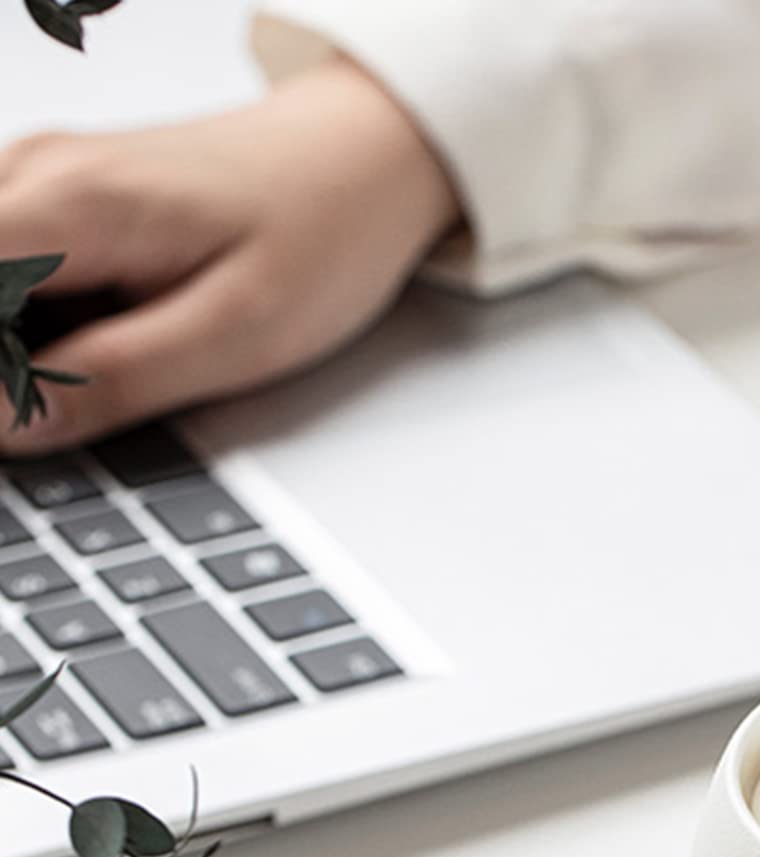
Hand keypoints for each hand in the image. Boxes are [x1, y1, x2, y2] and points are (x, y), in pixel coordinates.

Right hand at [0, 59, 460, 450]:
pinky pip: (17, 275)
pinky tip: (117, 344)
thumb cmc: (323, 234)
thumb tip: (10, 429)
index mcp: (72, 204)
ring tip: (129, 366)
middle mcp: (37, 178)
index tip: (25, 424)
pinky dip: (45, 325)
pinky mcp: (65, 206)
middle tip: (92, 402)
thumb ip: (114, 382)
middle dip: (6, 367)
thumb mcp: (236, 337)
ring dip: (24, 350)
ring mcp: (45, 186)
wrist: (363, 163)